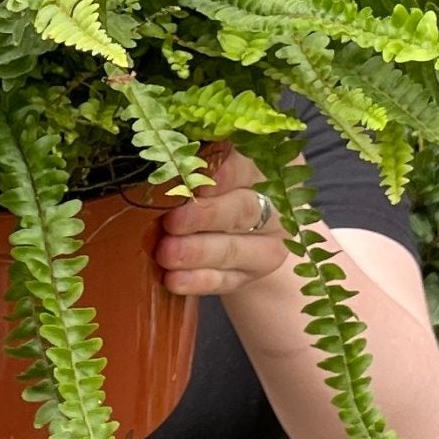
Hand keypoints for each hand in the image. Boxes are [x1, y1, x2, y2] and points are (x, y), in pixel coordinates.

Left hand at [154, 143, 288, 296]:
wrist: (238, 224)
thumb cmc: (215, 179)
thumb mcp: (214, 162)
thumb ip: (198, 159)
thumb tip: (164, 156)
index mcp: (266, 166)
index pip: (248, 165)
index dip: (222, 174)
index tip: (192, 179)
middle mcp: (274, 206)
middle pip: (243, 210)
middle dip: (206, 216)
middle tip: (172, 221)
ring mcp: (265, 245)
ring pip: (234, 249)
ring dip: (198, 252)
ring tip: (166, 253)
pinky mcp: (250, 275)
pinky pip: (225, 281)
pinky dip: (198, 281)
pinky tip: (173, 280)